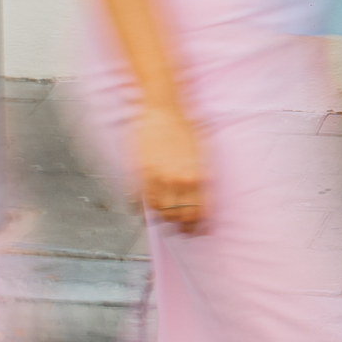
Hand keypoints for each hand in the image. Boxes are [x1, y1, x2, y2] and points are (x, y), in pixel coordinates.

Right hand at [135, 105, 207, 232]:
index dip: (197, 225)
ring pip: (158, 211)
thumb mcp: (203, 154)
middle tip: (181, 230)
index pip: (198, 212)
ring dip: (161, 218)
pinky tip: (142, 210)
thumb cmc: (186, 129)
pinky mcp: (139, 172)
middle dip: (180, 226)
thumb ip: (202, 179)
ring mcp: (156, 177)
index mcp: (197, 176)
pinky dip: (140, 208)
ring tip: (164, 220)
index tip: (197, 231)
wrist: (164, 110)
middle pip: (178, 215)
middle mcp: (177, 180)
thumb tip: (202, 200)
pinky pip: (138, 199)